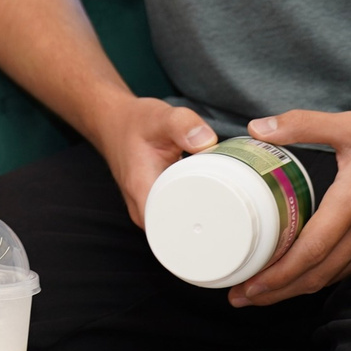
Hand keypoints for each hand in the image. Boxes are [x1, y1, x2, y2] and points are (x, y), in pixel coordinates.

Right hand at [93, 95, 220, 225]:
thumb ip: (182, 125)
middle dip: (209, 226)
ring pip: (178, 228)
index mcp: (142, 193)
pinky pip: (176, 218)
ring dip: (202, 220)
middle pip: (179, 234)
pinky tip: (212, 202)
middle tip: (238, 211)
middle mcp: (142, 209)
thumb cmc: (134, 122)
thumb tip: (207, 142)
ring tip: (230, 208)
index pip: (171, 230)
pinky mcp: (154, 206)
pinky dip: (194, 210)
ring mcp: (147, 211)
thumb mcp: (159, 116)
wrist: (112, 122)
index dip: (200, 231)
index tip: (227, 223)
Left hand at [230, 109, 350, 306]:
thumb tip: (257, 125)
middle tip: (241, 298)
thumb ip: (302, 124)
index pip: (309, 254)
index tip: (245, 287)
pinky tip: (308, 275)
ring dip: (299, 289)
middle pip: (317, 277)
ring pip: (335, 278)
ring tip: (265, 292)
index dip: (276, 276)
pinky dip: (326, 278)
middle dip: (276, 292)